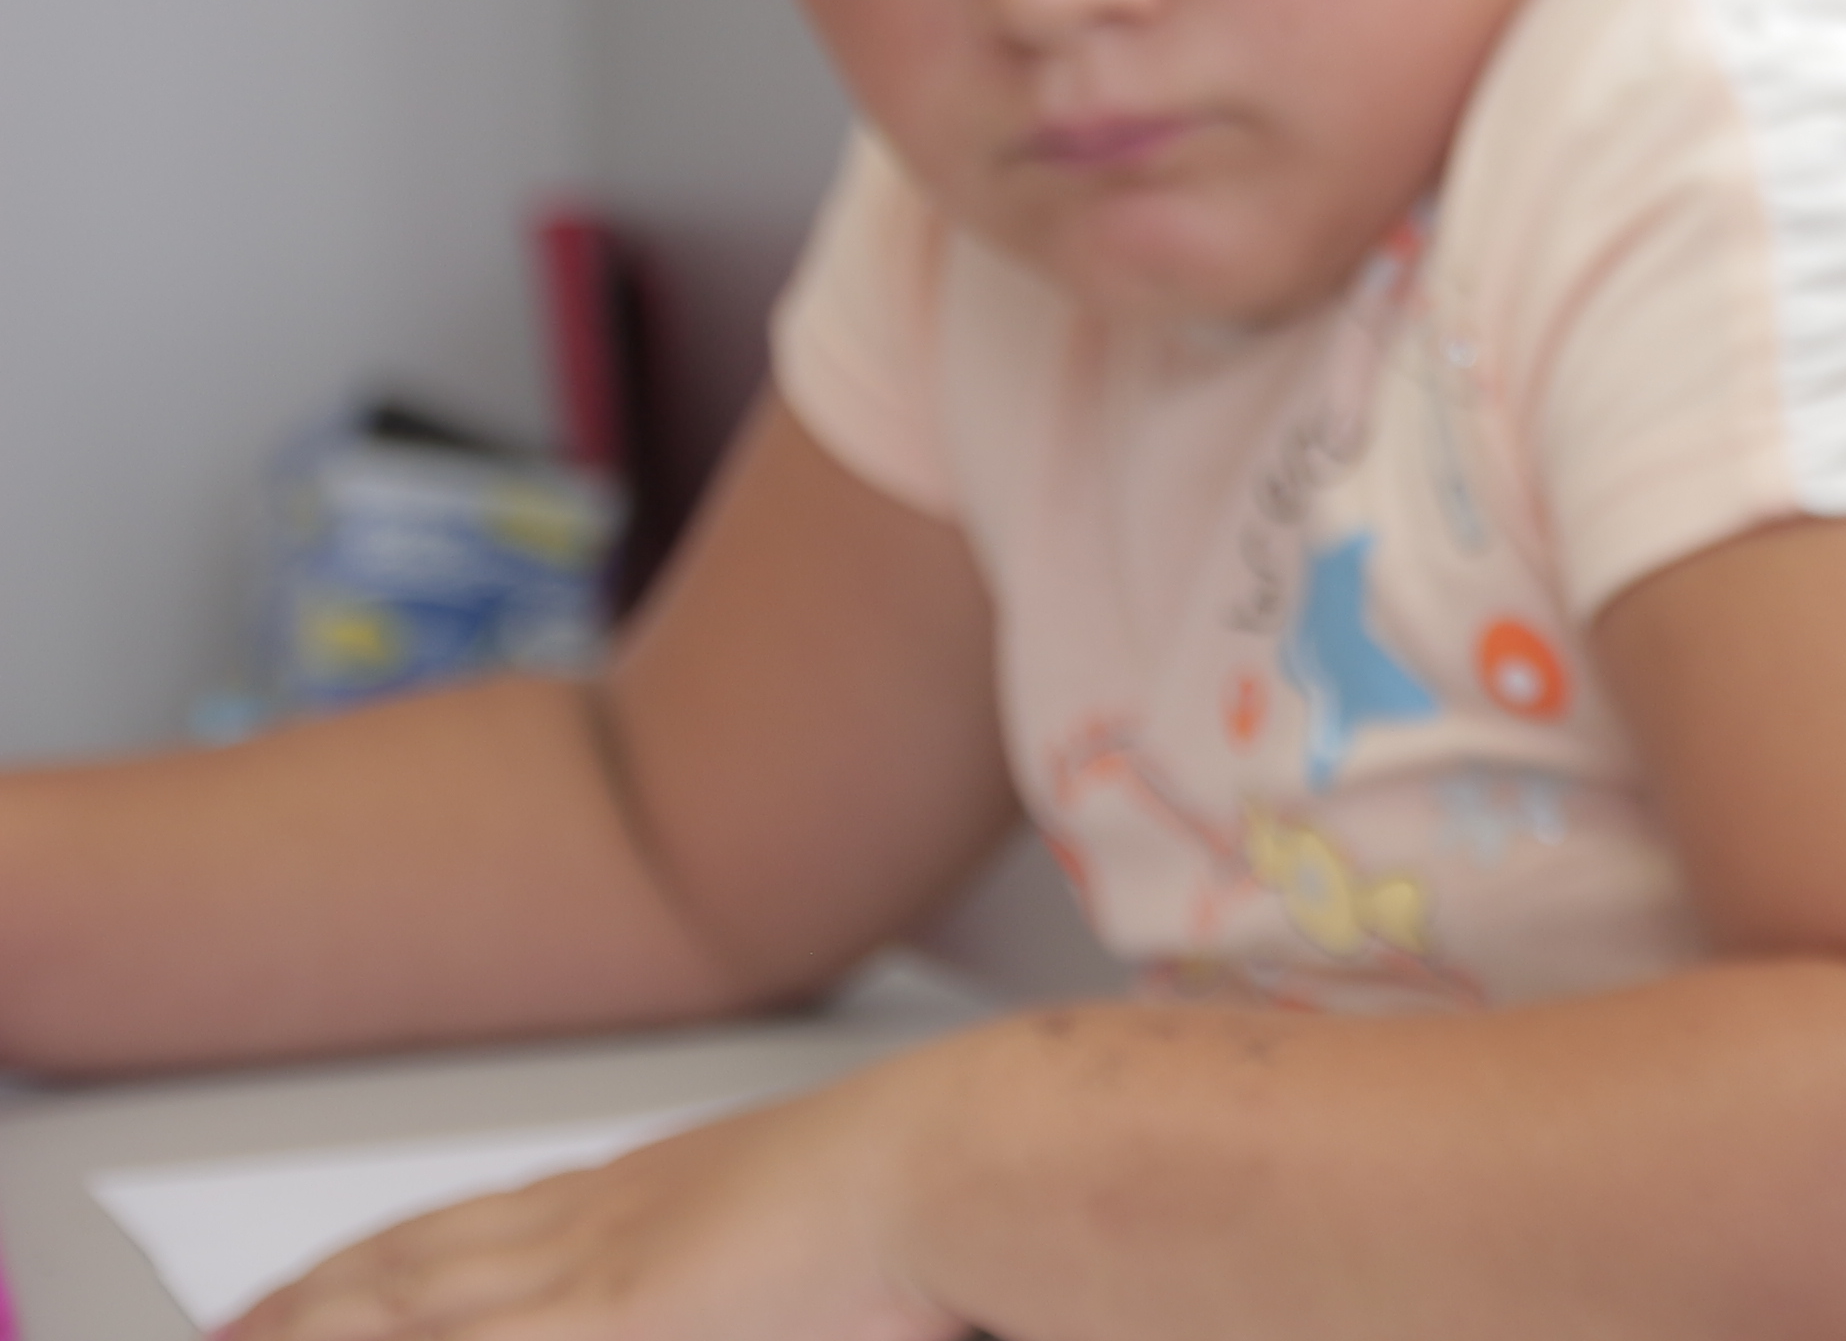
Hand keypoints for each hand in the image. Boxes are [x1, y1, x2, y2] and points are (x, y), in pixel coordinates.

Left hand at [221, 1064, 964, 1340]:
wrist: (987, 1155)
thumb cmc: (967, 1196)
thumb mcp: (860, 1231)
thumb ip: (793, 1252)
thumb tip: (778, 1279)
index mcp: (672, 1191)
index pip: (497, 1223)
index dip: (400, 1255)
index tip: (330, 1281)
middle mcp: (616, 1213)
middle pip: (428, 1256)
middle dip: (317, 1296)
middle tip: (228, 1325)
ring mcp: (604, 1265)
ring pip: (412, 1298)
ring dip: (313, 1320)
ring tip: (232, 1338)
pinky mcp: (611, 1316)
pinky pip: (455, 1338)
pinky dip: (368, 1331)